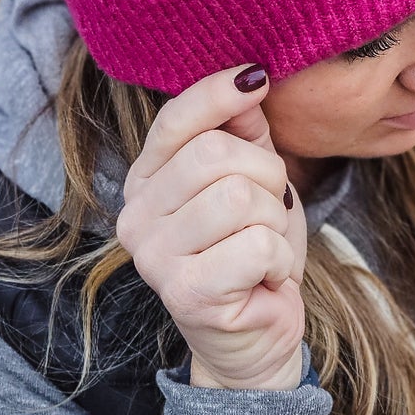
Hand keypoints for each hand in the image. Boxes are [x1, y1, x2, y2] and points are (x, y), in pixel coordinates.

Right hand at [116, 65, 307, 391]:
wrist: (255, 337)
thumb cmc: (251, 253)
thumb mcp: (252, 180)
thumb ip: (243, 131)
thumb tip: (248, 77)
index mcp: (145, 180)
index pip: (176, 119)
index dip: (218, 93)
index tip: (258, 80)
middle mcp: (135, 216)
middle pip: (218, 154)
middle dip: (268, 177)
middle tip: (270, 211)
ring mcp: (155, 258)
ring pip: (242, 198)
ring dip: (274, 223)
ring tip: (263, 249)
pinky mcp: (186, 294)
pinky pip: (257, 245)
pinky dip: (278, 261)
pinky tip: (263, 279)